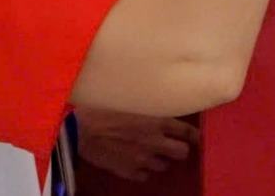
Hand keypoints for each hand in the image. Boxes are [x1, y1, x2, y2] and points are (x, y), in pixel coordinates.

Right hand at [76, 108, 198, 181]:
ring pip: (164, 166)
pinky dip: (142, 170)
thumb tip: (158, 100)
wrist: (79, 129)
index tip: (195, 136)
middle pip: (182, 152)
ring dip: (161, 160)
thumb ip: (148, 103)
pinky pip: (144, 176)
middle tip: (175, 146)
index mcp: (158, 120)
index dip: (193, 135)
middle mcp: (155, 141)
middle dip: (180, 150)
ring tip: (153, 153)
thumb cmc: (102, 107)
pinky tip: (137, 162)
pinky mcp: (128, 171)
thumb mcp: (131, 98)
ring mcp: (142, 159)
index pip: (187, 131)